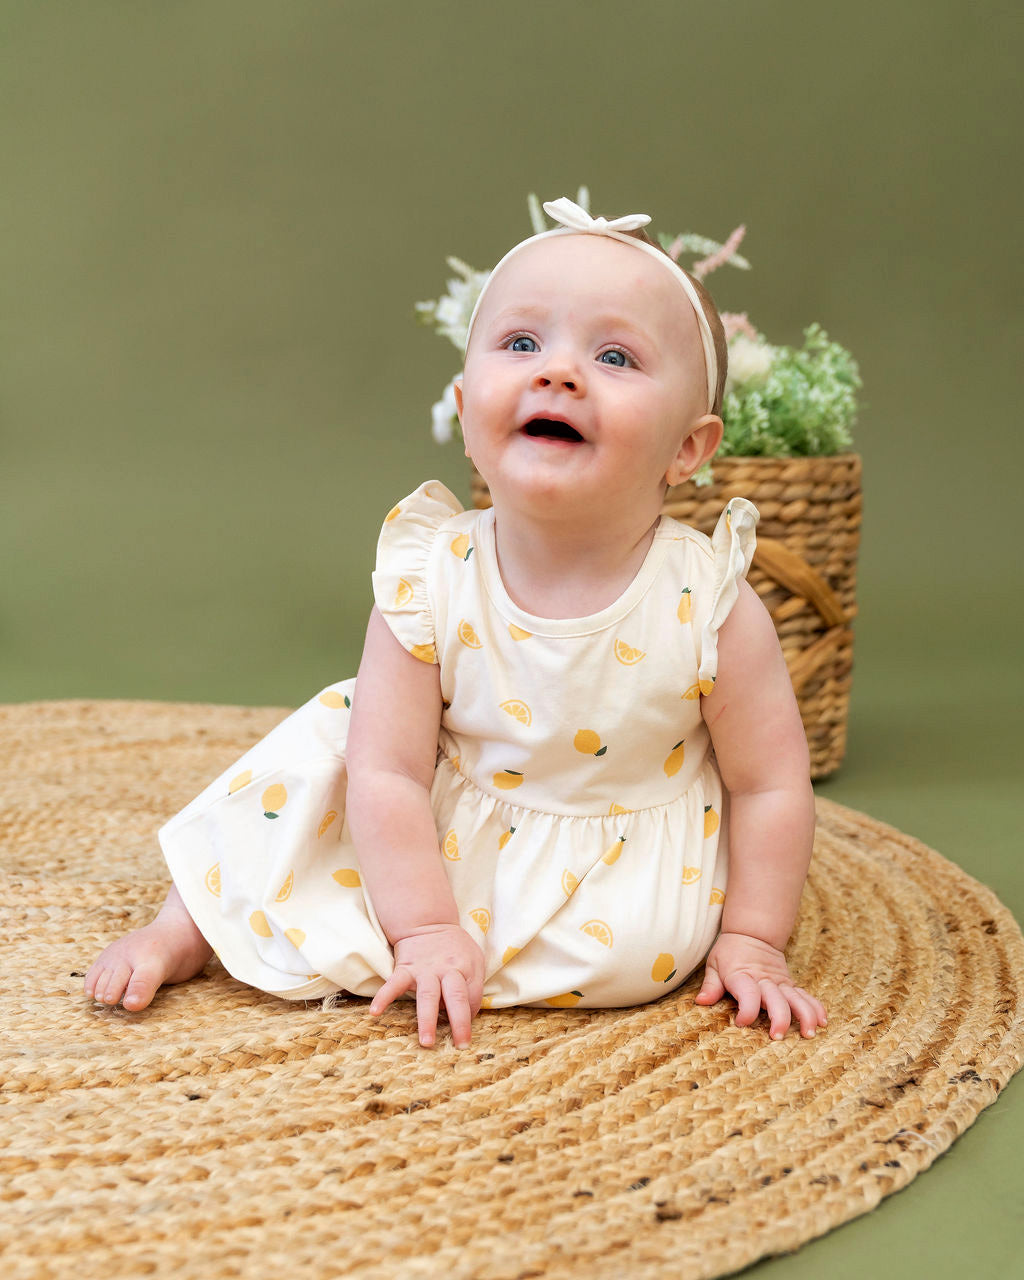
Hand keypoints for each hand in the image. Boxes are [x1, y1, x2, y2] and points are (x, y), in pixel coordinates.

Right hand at [370, 923, 484, 1048]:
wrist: (427, 922)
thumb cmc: (454, 947)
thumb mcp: (473, 958)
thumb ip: (473, 984)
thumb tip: (467, 1015)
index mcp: (467, 967)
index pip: (473, 997)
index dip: (470, 1016)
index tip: (464, 1034)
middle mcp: (447, 970)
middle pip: (456, 996)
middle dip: (459, 1021)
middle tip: (460, 1044)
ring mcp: (425, 970)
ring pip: (428, 995)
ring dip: (427, 1019)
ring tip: (426, 1042)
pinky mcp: (405, 968)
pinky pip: (393, 984)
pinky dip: (383, 997)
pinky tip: (375, 1012)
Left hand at [695, 931, 826, 1039]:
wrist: (751, 933)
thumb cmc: (729, 953)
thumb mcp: (714, 964)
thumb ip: (711, 985)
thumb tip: (701, 1002)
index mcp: (742, 976)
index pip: (747, 994)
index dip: (746, 1010)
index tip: (741, 1023)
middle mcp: (764, 980)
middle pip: (776, 999)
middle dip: (779, 1018)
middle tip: (777, 1036)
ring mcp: (780, 982)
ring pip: (796, 998)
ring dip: (804, 1015)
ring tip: (809, 1033)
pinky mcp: (789, 984)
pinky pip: (805, 996)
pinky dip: (815, 1007)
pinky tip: (822, 1021)